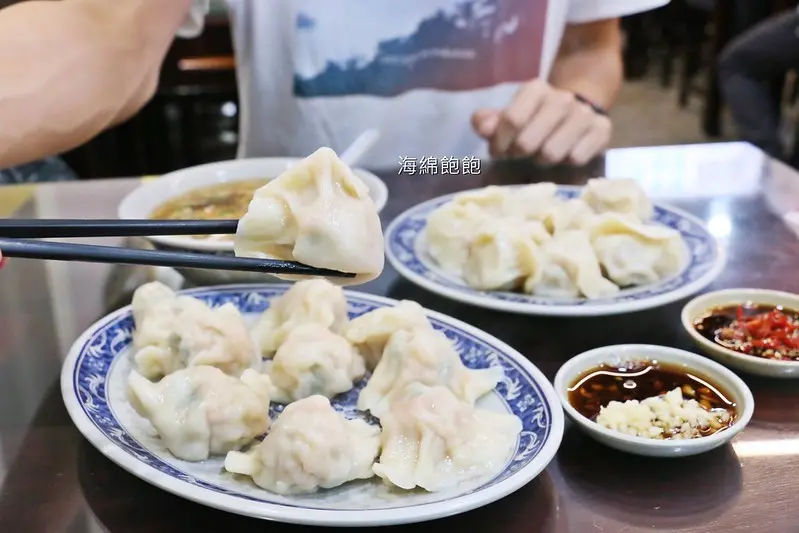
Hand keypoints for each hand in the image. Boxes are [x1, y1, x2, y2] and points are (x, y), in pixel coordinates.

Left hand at [471, 79, 611, 165]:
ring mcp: (584, 114)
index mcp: (536, 89)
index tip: (499, 151)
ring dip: (542, 160)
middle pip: (528, 142)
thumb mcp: (509, 116)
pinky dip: (566, 163)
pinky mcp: (603, 130)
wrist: (576, 112)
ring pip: (552, 153)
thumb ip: (488, 121)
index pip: (511, 120)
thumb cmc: (534, 119)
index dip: (500, 143)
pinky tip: (564, 155)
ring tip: (541, 154)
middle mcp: (562, 98)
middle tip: (520, 154)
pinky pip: (577, 158)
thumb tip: (483, 127)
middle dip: (519, 154)